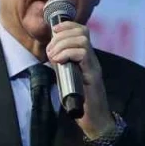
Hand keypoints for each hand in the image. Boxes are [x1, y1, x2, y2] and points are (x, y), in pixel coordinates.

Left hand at [46, 21, 114, 138]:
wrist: (94, 119)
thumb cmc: (80, 101)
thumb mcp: (66, 77)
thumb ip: (61, 63)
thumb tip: (51, 51)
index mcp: (85, 57)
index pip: (81, 31)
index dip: (67, 26)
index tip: (54, 30)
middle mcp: (92, 59)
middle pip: (82, 31)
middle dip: (62, 34)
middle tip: (51, 49)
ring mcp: (94, 66)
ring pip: (82, 40)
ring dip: (63, 44)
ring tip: (53, 56)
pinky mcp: (93, 75)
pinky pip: (83, 54)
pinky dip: (68, 53)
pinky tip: (59, 61)